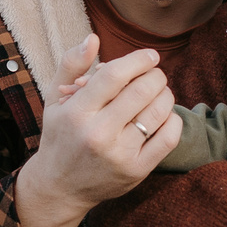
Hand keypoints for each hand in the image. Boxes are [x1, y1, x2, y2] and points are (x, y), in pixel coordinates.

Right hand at [15, 36, 178, 226]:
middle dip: (155, 75)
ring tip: (159, 92)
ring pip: (158, 112)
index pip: (114, 75)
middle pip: (141, 91)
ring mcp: (119, 155)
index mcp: (76, 112)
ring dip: (165, 94)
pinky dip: (173, 120)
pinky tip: (164, 115)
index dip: (138, 60)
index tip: (150, 56)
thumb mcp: (53, 99)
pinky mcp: (136, 171)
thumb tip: (93, 38)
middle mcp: (98, 134)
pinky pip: (168, 138)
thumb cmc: (60, 136)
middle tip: (155, 74)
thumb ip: (71, 65)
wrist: (59, 188)